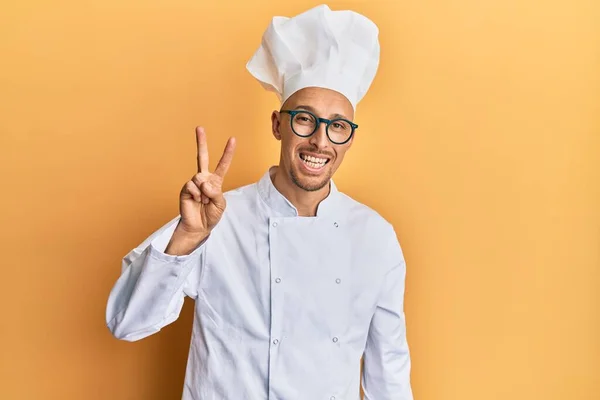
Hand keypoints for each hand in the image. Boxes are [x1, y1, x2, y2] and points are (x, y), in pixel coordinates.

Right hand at [166, 127, 235, 253]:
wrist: (198, 226)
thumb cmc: (211, 215)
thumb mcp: (220, 204)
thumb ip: (216, 192)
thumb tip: (204, 182)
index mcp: (216, 181)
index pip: (223, 164)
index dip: (227, 152)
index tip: (232, 139)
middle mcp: (204, 179)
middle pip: (202, 157)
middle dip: (201, 142)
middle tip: (199, 127)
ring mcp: (194, 182)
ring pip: (199, 177)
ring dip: (204, 192)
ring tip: (203, 201)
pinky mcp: (186, 188)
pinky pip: (192, 185)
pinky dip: (197, 194)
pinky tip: (196, 200)